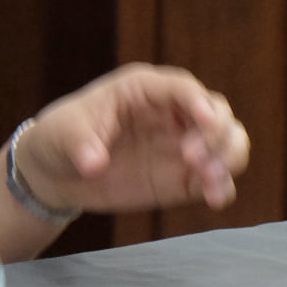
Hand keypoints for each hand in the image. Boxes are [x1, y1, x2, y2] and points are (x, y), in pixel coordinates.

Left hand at [14, 64, 249, 213]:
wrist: (58, 174)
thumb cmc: (60, 138)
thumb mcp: (61, 134)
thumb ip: (80, 145)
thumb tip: (94, 163)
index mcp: (142, 89)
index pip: (181, 86)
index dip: (198, 101)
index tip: (205, 122)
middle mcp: (170, 112)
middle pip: (217, 111)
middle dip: (216, 133)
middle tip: (192, 159)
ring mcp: (181, 144)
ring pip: (228, 140)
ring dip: (228, 158)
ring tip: (209, 182)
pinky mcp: (184, 177)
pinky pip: (219, 177)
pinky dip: (223, 185)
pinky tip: (213, 199)